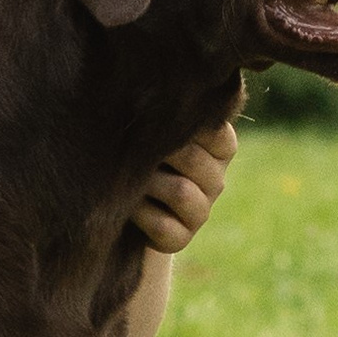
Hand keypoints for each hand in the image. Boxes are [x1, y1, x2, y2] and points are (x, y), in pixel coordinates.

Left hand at [131, 118, 236, 254]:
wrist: (118, 200)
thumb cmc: (136, 150)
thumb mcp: (152, 129)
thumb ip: (163, 114)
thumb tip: (149, 97)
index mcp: (219, 148)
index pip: (217, 131)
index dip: (183, 126)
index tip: (154, 120)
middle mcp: (215, 180)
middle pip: (193, 158)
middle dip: (157, 151)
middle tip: (131, 147)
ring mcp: (201, 212)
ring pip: (181, 192)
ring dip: (147, 182)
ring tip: (128, 176)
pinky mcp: (180, 239)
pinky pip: (163, 225)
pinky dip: (140, 213)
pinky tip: (127, 204)